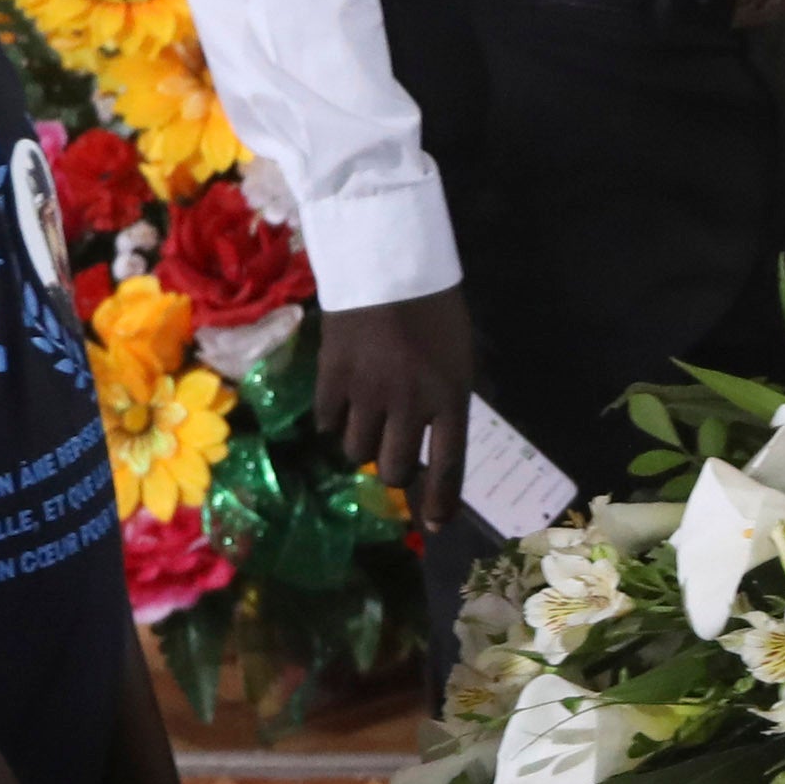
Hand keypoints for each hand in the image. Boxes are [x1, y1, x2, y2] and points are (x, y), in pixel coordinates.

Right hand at [308, 288, 477, 538]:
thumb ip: (447, 402)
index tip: (435, 525)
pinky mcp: (331, 375)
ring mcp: (367, 390)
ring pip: (357, 452)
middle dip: (396, 472)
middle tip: (395, 456)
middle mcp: (410, 401)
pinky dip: (333, 422)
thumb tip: (432, 447)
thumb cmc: (434, 307)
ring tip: (368, 424)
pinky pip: (327, 422)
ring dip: (364, 446)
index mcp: (451, 395)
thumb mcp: (458, 356)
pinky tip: (342, 405)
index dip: (441, 500)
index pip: (450, 464)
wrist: (387, 258)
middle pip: (395, 469)